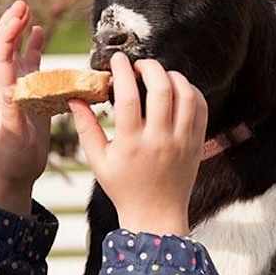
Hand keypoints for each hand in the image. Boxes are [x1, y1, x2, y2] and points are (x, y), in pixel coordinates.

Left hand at [0, 0, 49, 215]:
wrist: (14, 174)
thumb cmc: (13, 160)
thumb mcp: (13, 139)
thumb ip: (13, 115)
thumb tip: (11, 91)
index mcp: (6, 94)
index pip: (3, 57)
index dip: (9, 34)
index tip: (20, 15)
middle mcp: (11, 88)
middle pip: (7, 49)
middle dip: (12, 25)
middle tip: (21, 4)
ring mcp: (21, 91)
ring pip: (18, 54)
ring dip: (21, 32)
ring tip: (26, 11)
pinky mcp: (32, 97)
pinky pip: (33, 67)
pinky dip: (35, 48)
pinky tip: (39, 33)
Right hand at [68, 53, 207, 235]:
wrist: (156, 215)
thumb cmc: (123, 187)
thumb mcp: (98, 160)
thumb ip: (86, 127)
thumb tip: (75, 98)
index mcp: (131, 144)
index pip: (128, 97)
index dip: (123, 71)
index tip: (118, 59)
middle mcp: (159, 140)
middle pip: (161, 89)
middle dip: (150, 67)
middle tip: (140, 65)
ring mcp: (182, 141)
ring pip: (186, 95)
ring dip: (173, 76)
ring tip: (159, 75)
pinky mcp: (196, 143)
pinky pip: (200, 108)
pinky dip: (190, 92)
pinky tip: (177, 90)